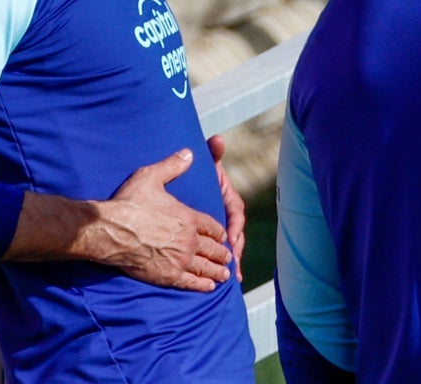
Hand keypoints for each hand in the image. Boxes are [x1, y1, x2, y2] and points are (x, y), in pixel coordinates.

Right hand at [95, 148, 233, 291]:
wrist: (111, 231)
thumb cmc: (129, 203)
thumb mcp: (150, 177)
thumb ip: (172, 165)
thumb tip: (189, 152)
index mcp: (188, 217)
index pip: (212, 226)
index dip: (219, 231)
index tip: (223, 236)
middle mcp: (189, 240)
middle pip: (212, 248)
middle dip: (221, 253)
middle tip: (228, 257)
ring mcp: (180, 259)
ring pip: (206, 267)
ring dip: (217, 271)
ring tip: (224, 274)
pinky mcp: (169, 275)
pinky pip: (192, 282)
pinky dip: (203, 285)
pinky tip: (209, 287)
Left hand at [207, 135, 245, 280]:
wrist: (185, 183)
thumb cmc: (196, 173)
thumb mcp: (204, 164)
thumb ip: (212, 152)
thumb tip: (217, 139)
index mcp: (227, 197)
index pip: (235, 212)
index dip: (235, 227)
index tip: (231, 239)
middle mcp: (226, 213)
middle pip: (235, 234)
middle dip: (234, 250)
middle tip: (231, 264)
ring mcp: (220, 226)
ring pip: (230, 246)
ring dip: (231, 262)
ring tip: (230, 277)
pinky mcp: (213, 236)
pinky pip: (219, 252)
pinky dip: (224, 266)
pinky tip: (225, 281)